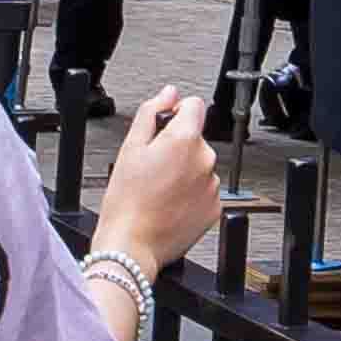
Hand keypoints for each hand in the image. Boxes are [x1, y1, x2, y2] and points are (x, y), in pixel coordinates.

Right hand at [95, 88, 224, 274]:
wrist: (131, 246)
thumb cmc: (126, 202)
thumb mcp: (130, 148)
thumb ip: (151, 112)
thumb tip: (168, 94)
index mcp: (185, 139)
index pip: (194, 105)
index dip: (176, 112)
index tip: (163, 128)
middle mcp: (205, 160)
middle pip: (195, 137)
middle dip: (177, 146)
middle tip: (152, 167)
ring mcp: (212, 185)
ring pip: (200, 165)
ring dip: (184, 171)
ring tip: (158, 189)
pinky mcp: (214, 208)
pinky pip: (205, 189)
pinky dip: (191, 193)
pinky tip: (169, 203)